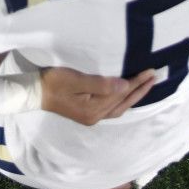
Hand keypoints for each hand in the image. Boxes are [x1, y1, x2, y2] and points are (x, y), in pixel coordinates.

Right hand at [40, 67, 157, 123]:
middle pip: (123, 103)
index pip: (121, 94)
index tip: (150, 72)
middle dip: (140, 90)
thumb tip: (125, 86)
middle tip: (154, 77)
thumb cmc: (53, 82)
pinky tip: (126, 95)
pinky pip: (112, 108)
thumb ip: (101, 84)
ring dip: (134, 96)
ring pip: (119, 107)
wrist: (34, 93)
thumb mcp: (76, 80)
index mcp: (94, 109)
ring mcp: (91, 117)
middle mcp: (96, 116)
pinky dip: (123, 101)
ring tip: (145, 85)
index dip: (137, 82)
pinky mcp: (87, 113)